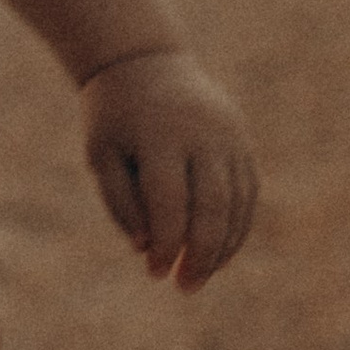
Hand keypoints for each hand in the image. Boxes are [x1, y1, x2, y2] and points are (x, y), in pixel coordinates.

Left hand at [79, 46, 257, 290]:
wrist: (143, 61)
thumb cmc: (114, 117)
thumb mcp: (101, 155)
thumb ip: (120, 202)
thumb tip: (148, 248)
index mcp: (161, 135)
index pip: (170, 202)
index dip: (167, 243)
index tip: (154, 273)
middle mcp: (203, 134)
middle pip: (212, 206)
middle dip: (202, 254)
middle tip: (185, 287)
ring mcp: (229, 136)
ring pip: (237, 202)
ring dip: (223, 246)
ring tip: (200, 276)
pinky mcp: (241, 140)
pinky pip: (248, 191)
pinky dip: (238, 226)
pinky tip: (220, 253)